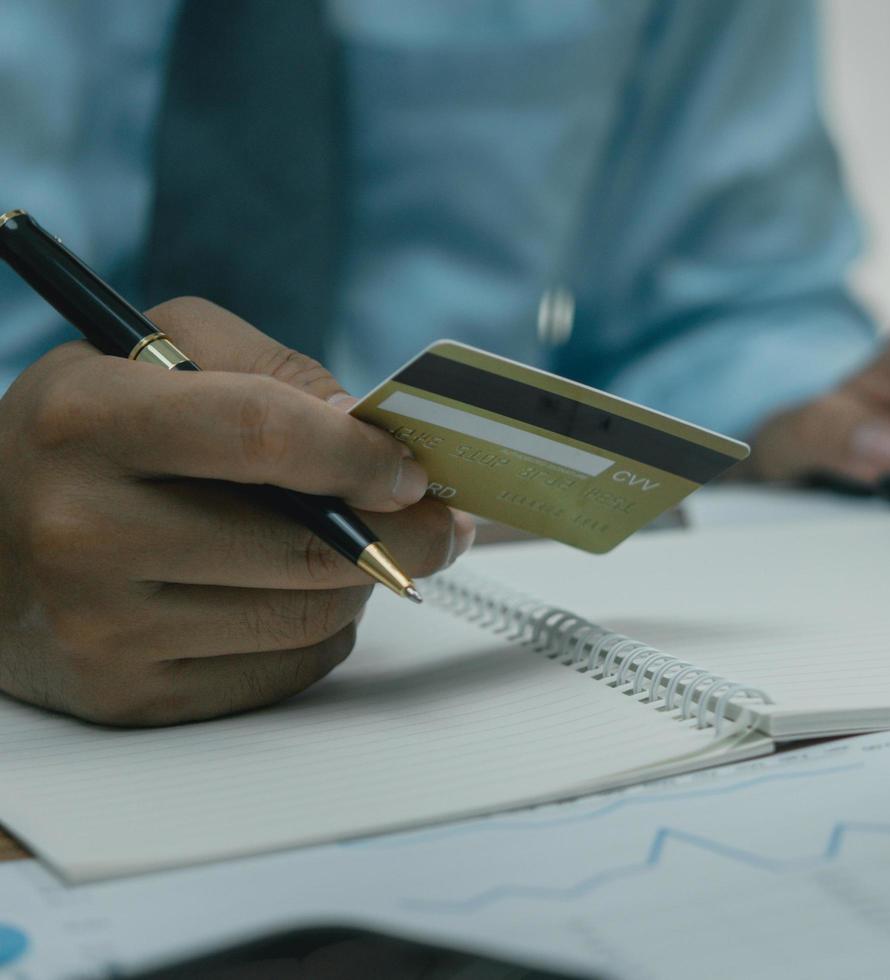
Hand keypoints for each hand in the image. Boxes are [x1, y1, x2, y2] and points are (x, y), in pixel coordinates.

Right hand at [0, 298, 473, 725]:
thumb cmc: (86, 438)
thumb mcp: (154, 354)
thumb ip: (270, 369)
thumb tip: (372, 431)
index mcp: (84, 420)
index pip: (263, 434)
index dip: (360, 453)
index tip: (412, 468)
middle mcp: (81, 529)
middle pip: (304, 543)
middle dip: (403, 532)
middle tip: (439, 519)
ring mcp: (100, 627)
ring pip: (307, 613)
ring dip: (363, 580)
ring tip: (358, 547)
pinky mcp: (127, 697)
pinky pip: (284, 671)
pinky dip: (317, 632)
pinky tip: (291, 594)